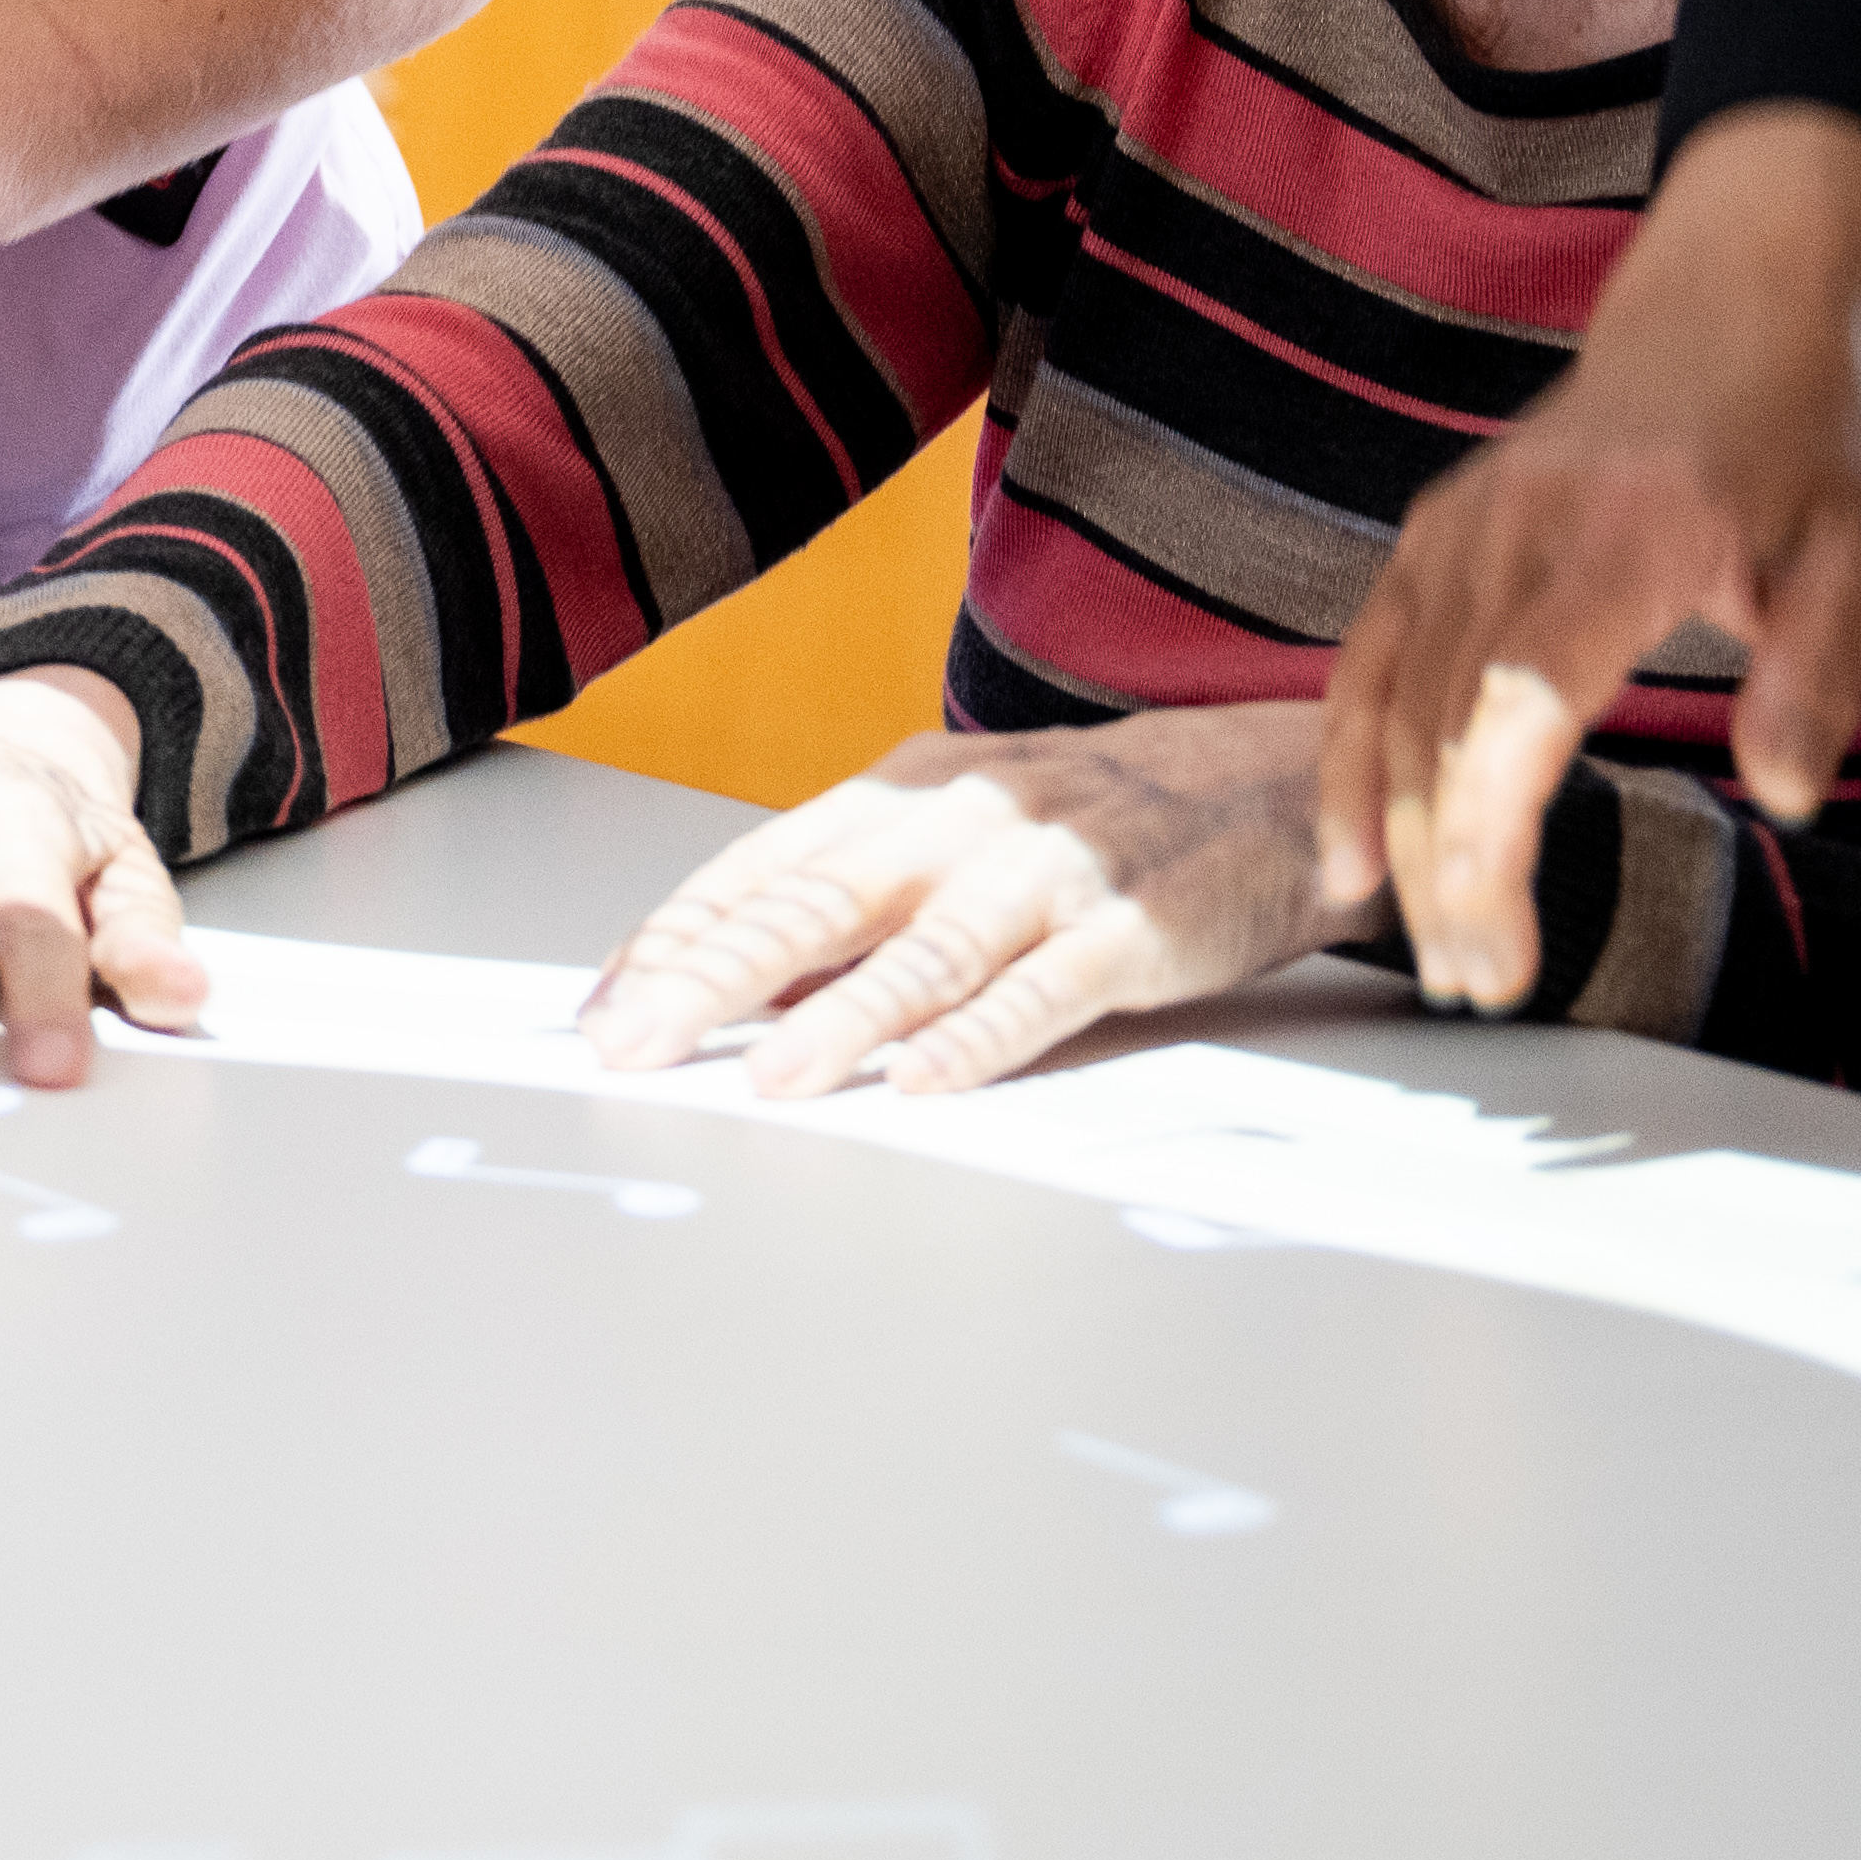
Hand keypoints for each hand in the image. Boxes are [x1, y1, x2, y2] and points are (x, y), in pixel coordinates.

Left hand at [577, 706, 1332, 1098]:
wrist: (1258, 779)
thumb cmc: (1078, 818)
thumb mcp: (951, 824)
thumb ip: (851, 896)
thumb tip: (732, 988)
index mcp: (897, 792)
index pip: (759, 868)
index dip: (673, 937)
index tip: (603, 1006)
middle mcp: (959, 820)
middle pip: (815, 904)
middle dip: (711, 979)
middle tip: (635, 1042)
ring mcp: (1045, 871)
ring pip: (921, 952)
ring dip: (838, 1020)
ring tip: (767, 1077)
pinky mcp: (1130, 929)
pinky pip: (1043, 990)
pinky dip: (980, 1037)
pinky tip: (926, 1080)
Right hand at [1311, 107, 1860, 1005]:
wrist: (1724, 314)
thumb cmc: (1802, 446)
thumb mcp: (1860, 557)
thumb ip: (1820, 675)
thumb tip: (1787, 795)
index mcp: (1622, 532)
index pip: (1521, 697)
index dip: (1491, 828)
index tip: (1502, 942)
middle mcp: (1512, 527)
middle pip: (1438, 722)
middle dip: (1445, 869)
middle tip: (1480, 984)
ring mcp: (1456, 529)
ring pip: (1390, 703)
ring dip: (1394, 837)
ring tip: (1431, 952)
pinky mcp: (1430, 541)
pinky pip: (1365, 664)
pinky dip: (1345, 765)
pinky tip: (1348, 861)